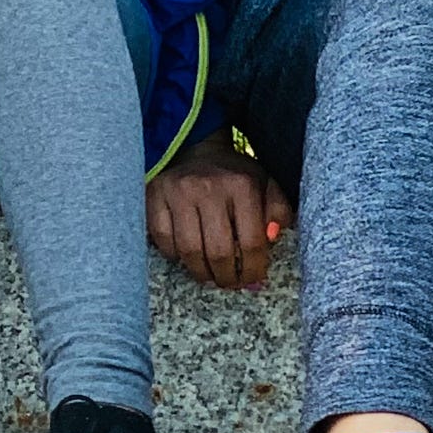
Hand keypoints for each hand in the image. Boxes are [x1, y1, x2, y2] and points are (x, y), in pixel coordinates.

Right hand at [147, 132, 292, 290]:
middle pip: (218, 252)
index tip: (252, 279)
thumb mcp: (266, 185)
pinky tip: (185, 255)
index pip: (251, 243)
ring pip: (188, 250)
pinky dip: (174, 255)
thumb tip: (272, 239)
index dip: (253, 270)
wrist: (195, 149)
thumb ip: (278, 212)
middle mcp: (208, 187)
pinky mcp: (154, 195)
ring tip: (209, 276)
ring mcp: (177, 192)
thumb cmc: (235, 176)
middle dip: (227, 278)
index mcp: (242, 186)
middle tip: (230, 284)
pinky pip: (162, 239)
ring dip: (201, 273)